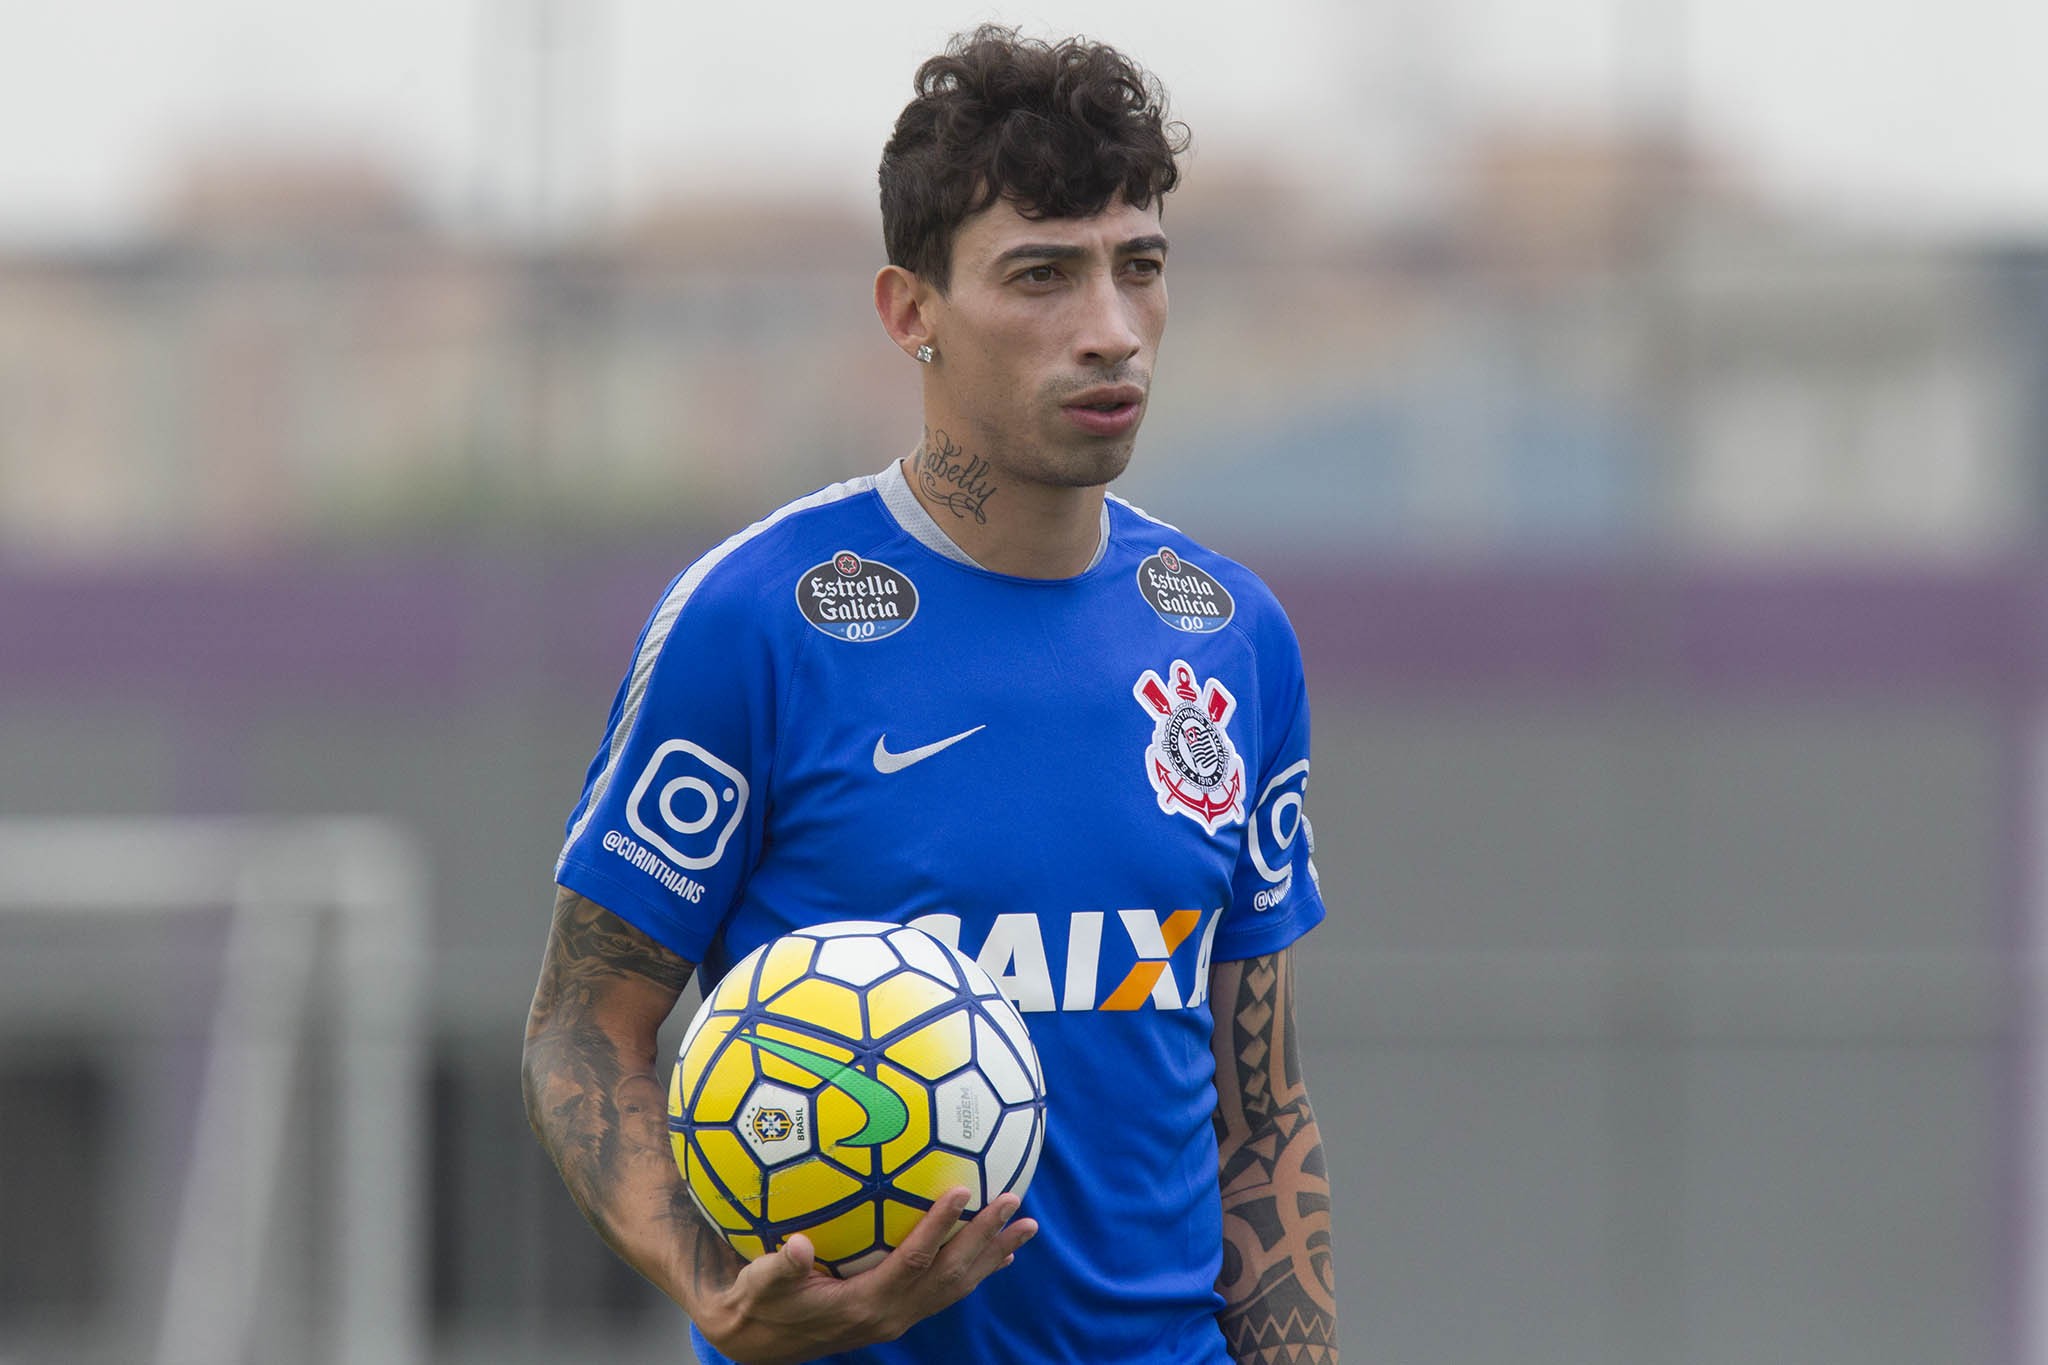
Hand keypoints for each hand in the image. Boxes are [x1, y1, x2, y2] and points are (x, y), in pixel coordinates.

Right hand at [694, 1188, 1036, 1364]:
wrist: (760, 1341)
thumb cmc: (757, 1302)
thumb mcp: (760, 1284)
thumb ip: (781, 1266)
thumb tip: (800, 1245)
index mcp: (864, 1304)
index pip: (913, 1263)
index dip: (938, 1228)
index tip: (961, 1190)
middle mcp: (891, 1314)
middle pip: (951, 1275)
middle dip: (984, 1239)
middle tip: (1015, 1204)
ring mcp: (899, 1316)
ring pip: (957, 1286)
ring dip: (992, 1255)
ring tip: (1025, 1227)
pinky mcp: (899, 1312)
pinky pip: (947, 1290)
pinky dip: (975, 1269)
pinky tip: (996, 1254)